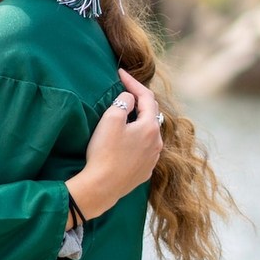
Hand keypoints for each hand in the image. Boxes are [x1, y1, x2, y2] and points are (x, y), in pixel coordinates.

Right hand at [65, 69, 162, 223]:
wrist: (102, 187)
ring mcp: (152, 158)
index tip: (120, 73)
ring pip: (150, 132)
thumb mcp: (111, 119)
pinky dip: (139, 138)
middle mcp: (157, 142)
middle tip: (126, 89)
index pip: (146, 97)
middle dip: (140, 100)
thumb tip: (130, 98)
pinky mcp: (144, 171)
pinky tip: (129, 139)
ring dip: (140, 120)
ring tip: (129, 113)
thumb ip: (123, 102)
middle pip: (151, 114)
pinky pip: (145, 148)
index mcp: (150, 126)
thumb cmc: (105, 151)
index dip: (133, 82)